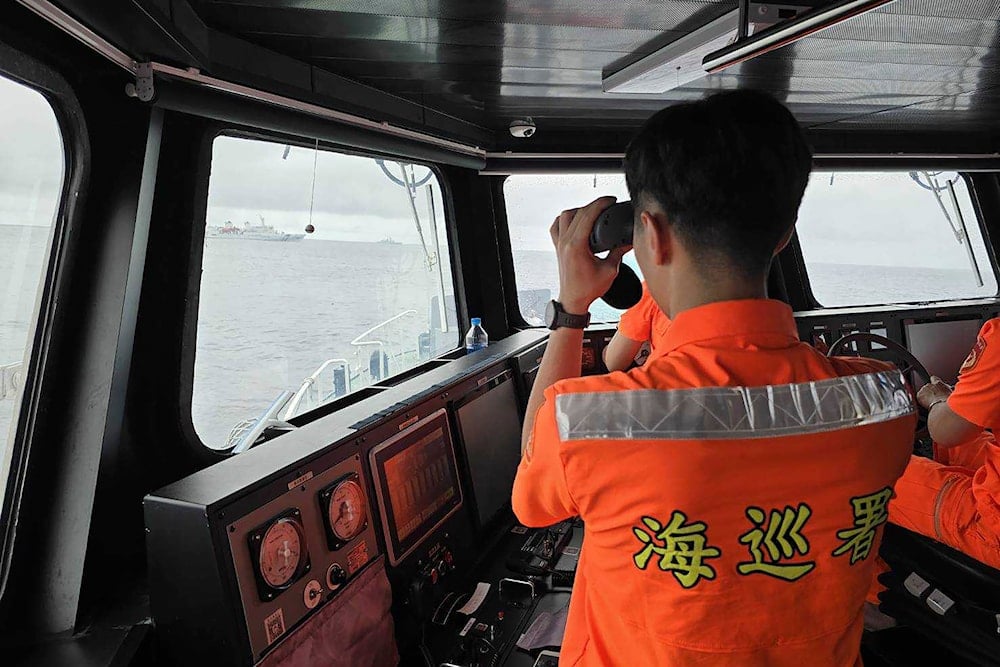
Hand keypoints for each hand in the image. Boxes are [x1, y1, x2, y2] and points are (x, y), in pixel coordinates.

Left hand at [550, 197, 631, 313]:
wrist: (573, 300)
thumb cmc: (588, 289)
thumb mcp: (610, 270)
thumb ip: (619, 252)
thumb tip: (629, 241)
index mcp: (576, 246)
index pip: (587, 215)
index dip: (600, 203)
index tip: (610, 200)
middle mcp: (565, 242)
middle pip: (578, 212)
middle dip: (594, 204)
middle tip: (606, 204)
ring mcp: (559, 243)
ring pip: (565, 215)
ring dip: (579, 210)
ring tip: (593, 211)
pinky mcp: (558, 246)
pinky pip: (557, 225)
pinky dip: (565, 219)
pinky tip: (576, 220)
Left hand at [917, 376, 951, 409]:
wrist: (942, 406)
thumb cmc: (948, 401)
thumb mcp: (950, 392)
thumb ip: (947, 389)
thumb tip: (949, 389)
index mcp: (938, 383)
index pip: (934, 378)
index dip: (933, 382)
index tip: (934, 385)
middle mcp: (930, 385)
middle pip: (928, 386)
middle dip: (930, 391)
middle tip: (934, 397)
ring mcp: (923, 389)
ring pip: (923, 392)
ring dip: (926, 396)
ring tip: (932, 402)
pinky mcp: (919, 395)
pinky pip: (919, 397)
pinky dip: (922, 400)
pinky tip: (927, 404)